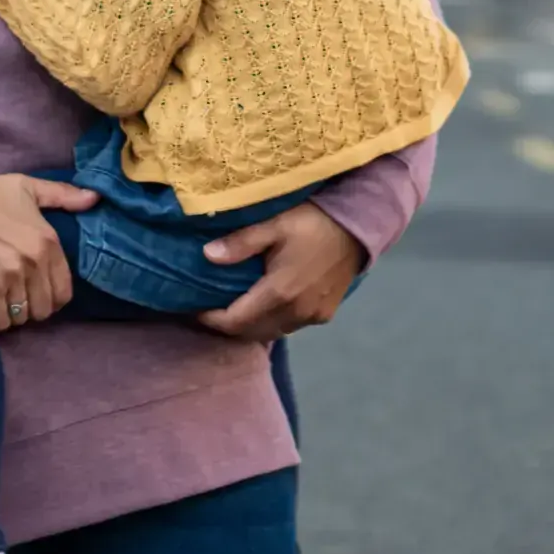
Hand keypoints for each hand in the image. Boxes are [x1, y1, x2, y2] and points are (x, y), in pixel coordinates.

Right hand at [0, 171, 97, 333]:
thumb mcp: (26, 187)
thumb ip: (62, 195)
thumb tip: (94, 198)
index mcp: (48, 241)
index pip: (63, 291)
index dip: (51, 297)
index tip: (37, 291)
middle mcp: (33, 263)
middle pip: (43, 310)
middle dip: (31, 307)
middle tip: (16, 297)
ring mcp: (10, 279)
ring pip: (21, 318)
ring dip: (11, 314)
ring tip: (0, 301)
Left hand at [195, 203, 365, 341]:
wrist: (359, 226)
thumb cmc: (313, 221)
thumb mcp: (274, 225)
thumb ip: (240, 243)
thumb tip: (207, 256)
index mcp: (280, 294)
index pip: (235, 321)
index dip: (211, 319)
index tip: (195, 308)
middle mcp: (297, 313)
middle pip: (252, 332)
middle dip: (227, 326)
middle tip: (209, 310)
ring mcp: (313, 317)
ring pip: (271, 332)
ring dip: (250, 326)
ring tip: (232, 308)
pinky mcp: (324, 315)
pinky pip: (289, 326)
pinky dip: (271, 322)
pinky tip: (262, 307)